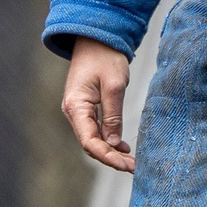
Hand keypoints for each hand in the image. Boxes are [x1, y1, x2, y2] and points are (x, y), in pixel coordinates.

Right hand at [62, 37, 134, 172]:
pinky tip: (122, 146)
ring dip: (110, 151)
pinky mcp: (85, 108)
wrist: (96, 39)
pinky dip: (108, 140)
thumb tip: (113, 143)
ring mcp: (78, 111)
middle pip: (90, 144)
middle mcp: (73, 111)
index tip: (127, 165)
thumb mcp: (114, 85)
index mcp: (76, 106)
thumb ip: (113, 116)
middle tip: (134, 167)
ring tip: (131, 160)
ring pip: (92, 139)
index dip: (108, 157)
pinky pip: (94, 130)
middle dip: (111, 158)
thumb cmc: (105, 57)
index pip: (89, 142)